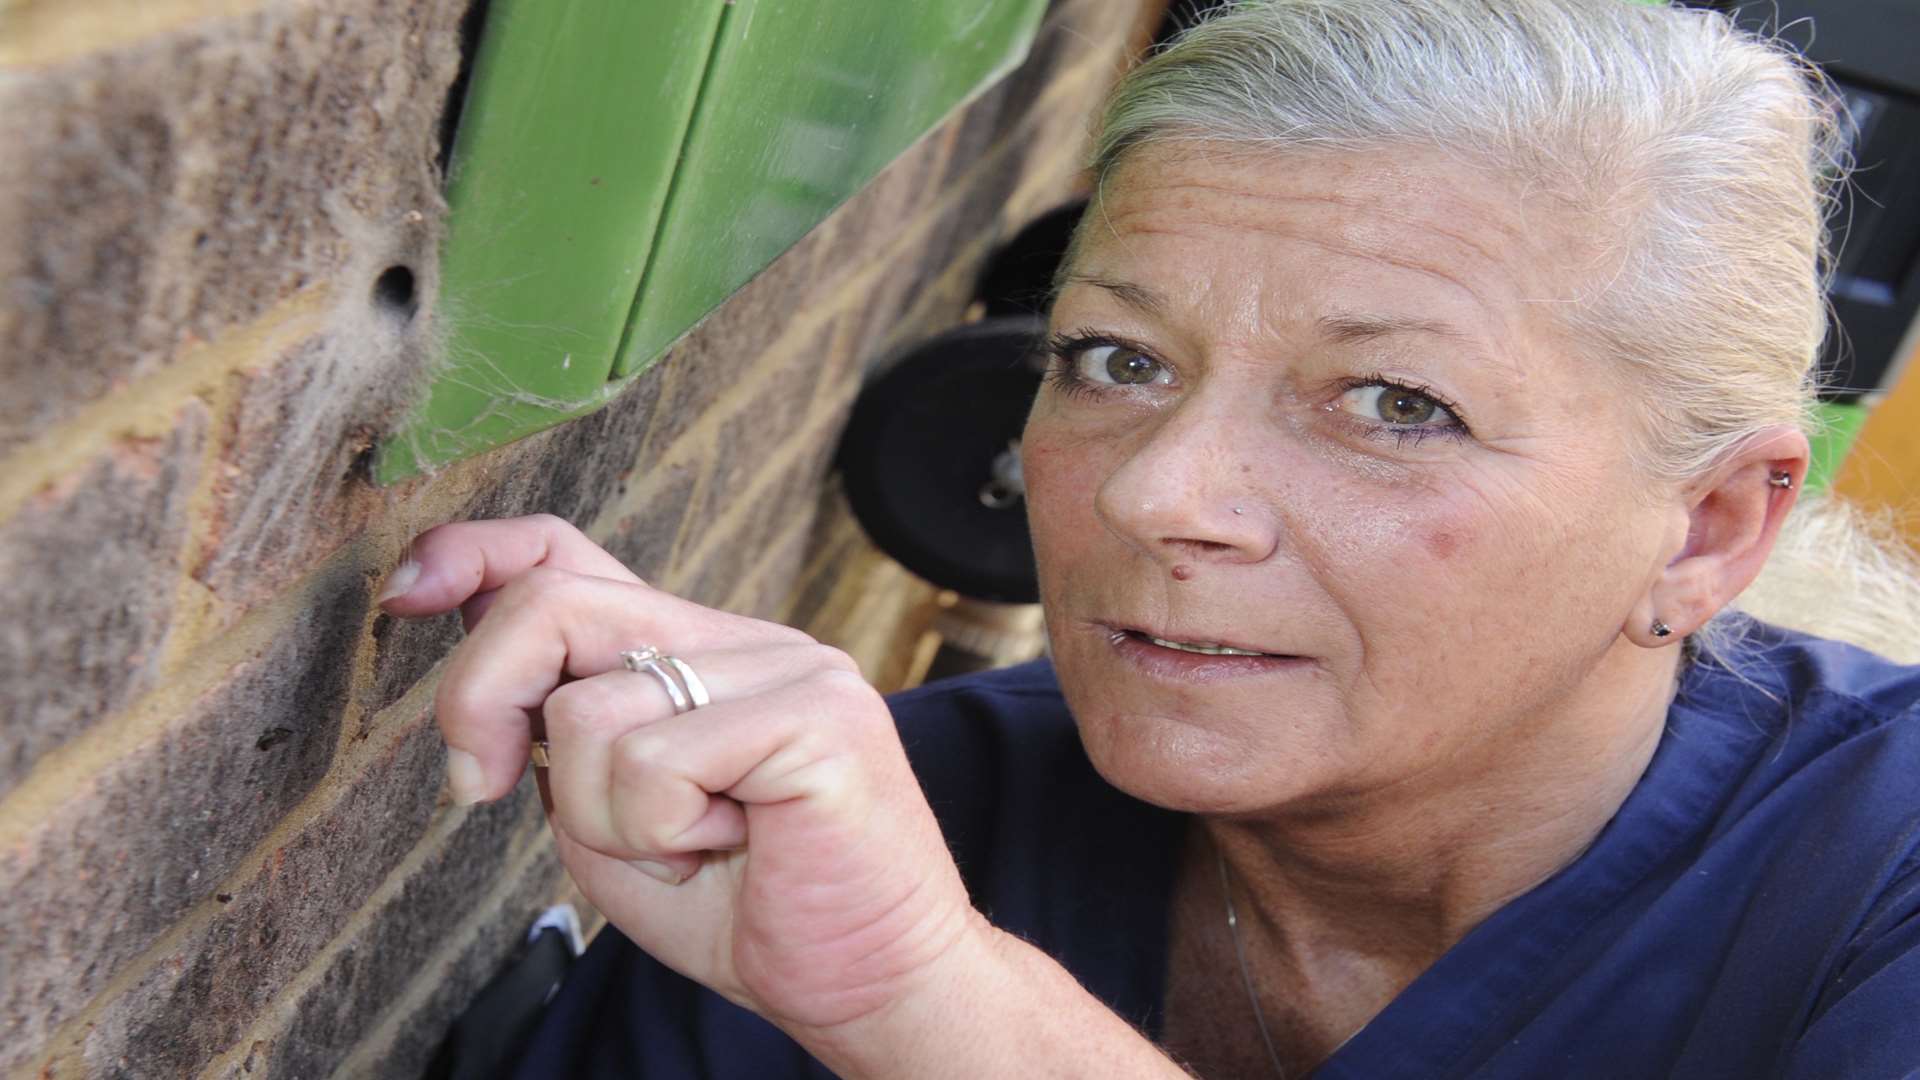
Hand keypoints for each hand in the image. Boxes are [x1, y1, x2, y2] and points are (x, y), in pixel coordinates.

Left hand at [379, 515, 985, 1032]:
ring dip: (604, 818)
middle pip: (555, 602)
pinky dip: (662, 834)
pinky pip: (657, 763)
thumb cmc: (745, 909)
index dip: (476, 553)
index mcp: (692, 651)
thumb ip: (558, 743)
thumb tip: (484, 698)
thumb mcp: (610, 822)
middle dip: (480, 701)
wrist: (870, 984)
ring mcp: (788, 666)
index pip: (568, 551)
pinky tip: (732, 847)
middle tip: (482, 788)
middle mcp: (741, 638)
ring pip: (592, 712)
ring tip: (687, 846)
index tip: (409, 595)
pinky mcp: (819, 715)